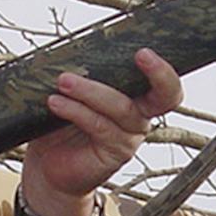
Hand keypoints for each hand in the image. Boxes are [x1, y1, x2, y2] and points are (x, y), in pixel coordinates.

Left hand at [19, 48, 183, 215]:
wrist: (49, 167)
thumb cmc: (61, 126)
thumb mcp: (73, 93)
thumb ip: (82, 74)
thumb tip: (73, 48)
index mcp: (136, 96)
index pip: (164, 81)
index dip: (163, 68)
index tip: (144, 51)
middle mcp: (140, 116)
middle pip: (167, 96)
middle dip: (160, 74)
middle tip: (141, 55)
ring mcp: (130, 136)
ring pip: (122, 107)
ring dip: (91, 91)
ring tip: (63, 82)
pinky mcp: (115, 153)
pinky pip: (100, 126)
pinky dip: (76, 111)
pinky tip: (56, 103)